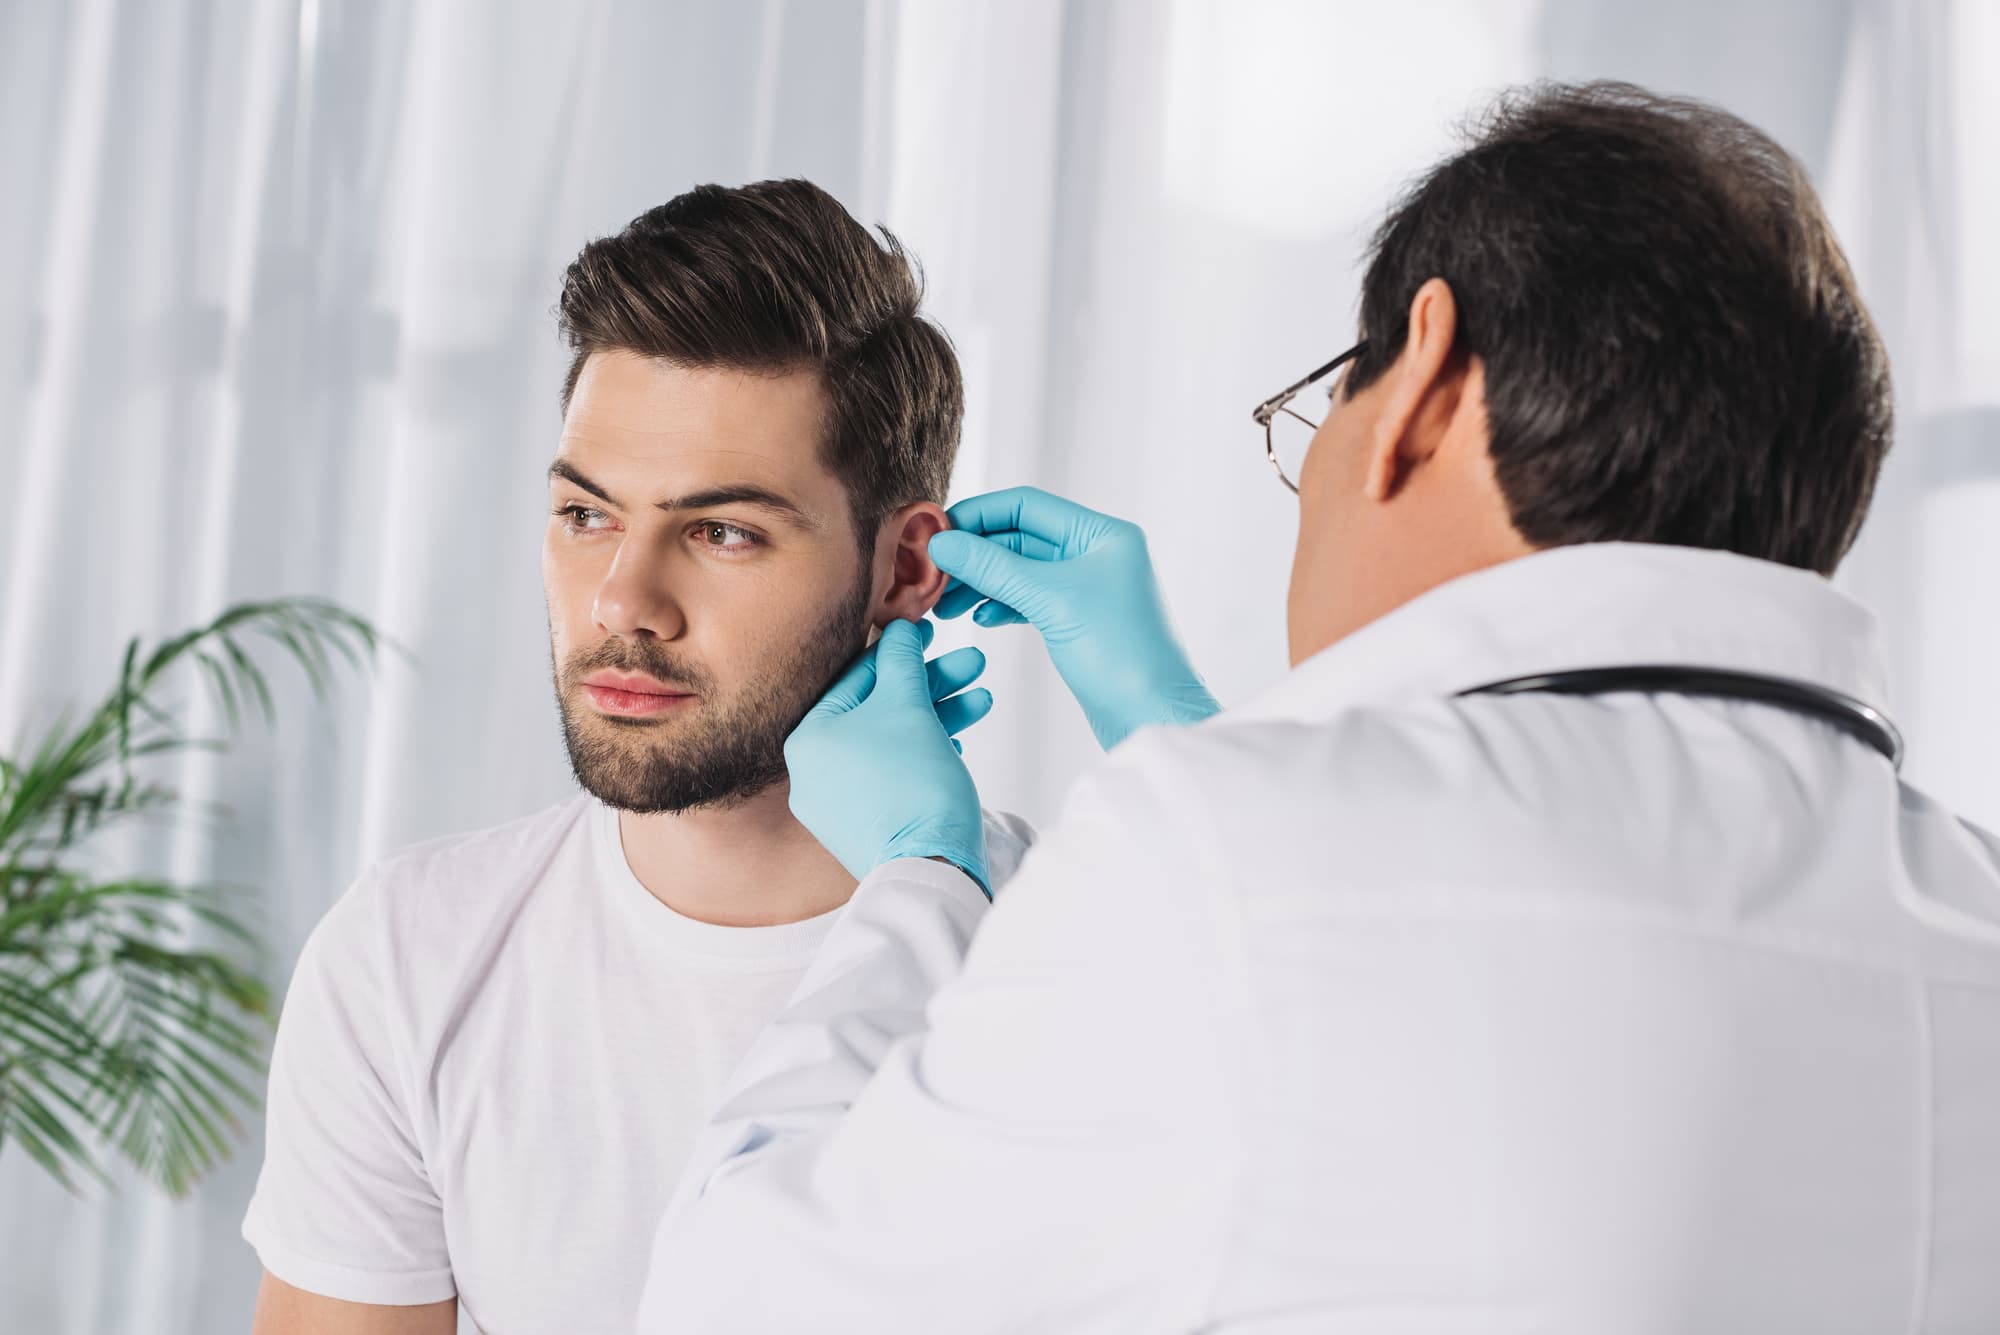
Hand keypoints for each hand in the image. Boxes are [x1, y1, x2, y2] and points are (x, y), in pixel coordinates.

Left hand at [784, 619, 992, 894]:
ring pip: (894, 740)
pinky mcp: (869, 822)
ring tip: (981, 697)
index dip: (900, 650)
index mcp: (808, 738)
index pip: (857, 678)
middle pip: (879, 709)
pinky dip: (927, 751)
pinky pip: (896, 772)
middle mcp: (815, 770)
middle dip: (932, 684)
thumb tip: (899, 631)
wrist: (928, 866)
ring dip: (939, 714)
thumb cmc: (912, 785)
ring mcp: (840, 801)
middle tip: (971, 662)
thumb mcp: (907, 707)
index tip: (929, 632)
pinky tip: (960, 738)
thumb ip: (902, 662)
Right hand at [928, 486, 1219, 750]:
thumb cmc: (1120, 656)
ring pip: (1019, 571)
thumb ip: (993, 567)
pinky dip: (1000, 605)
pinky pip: (1028, 600)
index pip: (1026, 505)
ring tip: (944, 606)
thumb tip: (941, 542)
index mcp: (1102, 534)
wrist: (1152, 719)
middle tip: (931, 575)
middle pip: (1018, 537)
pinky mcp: (1077, 621)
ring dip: (980, 583)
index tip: (935, 533)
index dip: (977, 515)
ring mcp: (1087, 588)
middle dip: (974, 554)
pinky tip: (978, 620)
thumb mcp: (1051, 601)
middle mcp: (1096, 554)